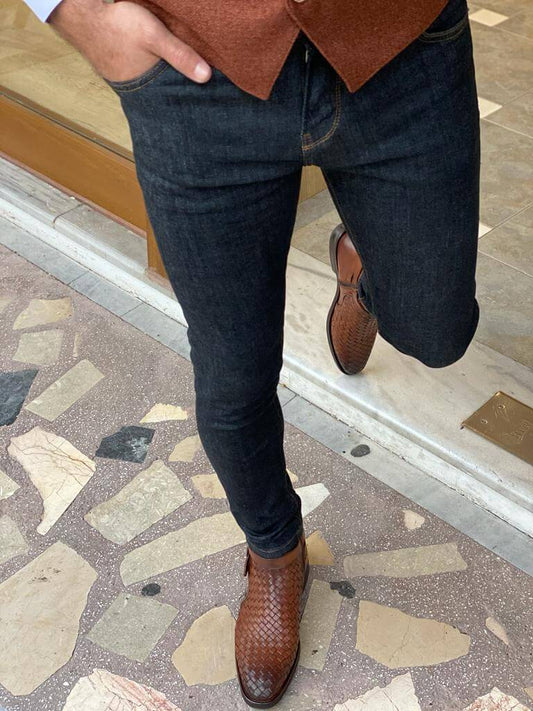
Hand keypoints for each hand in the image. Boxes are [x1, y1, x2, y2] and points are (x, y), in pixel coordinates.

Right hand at [47, 0, 211, 83]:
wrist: (80, 14)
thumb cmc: (116, 25)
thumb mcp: (155, 36)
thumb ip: (180, 55)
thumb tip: (206, 77)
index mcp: (142, 87)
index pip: (169, 99)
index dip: (183, 98)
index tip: (200, 100)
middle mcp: (130, 86)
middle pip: (160, 90)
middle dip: (173, 87)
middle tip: (192, 87)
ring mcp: (119, 75)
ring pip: (148, 79)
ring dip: (159, 75)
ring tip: (175, 72)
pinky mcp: (113, 62)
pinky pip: (136, 68)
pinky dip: (146, 66)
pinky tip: (151, 59)